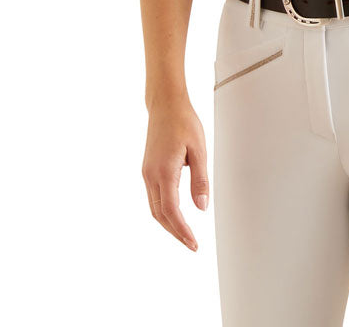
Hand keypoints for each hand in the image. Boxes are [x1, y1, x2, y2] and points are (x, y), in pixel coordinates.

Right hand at [142, 97, 208, 250]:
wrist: (165, 105)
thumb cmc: (183, 122)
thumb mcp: (199, 150)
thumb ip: (200, 180)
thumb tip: (201, 207)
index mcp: (164, 172)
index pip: (172, 211)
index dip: (182, 230)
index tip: (193, 243)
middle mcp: (151, 175)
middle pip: (160, 215)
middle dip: (175, 232)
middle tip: (191, 243)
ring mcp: (147, 173)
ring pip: (154, 208)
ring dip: (168, 224)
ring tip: (184, 233)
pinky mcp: (147, 169)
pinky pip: (153, 198)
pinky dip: (163, 211)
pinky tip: (175, 214)